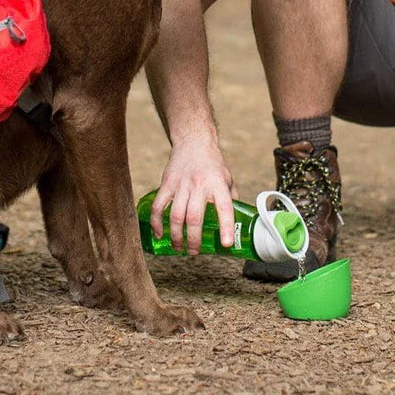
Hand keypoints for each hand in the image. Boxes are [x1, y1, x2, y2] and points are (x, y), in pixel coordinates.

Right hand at [151, 133, 237, 253]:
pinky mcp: (167, 183)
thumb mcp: (227, 178)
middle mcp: (199, 185)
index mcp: (218, 184)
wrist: (193, 141)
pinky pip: (158, 206)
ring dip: (176, 235)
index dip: (225, 226)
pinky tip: (160, 234)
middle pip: (194, 217)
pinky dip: (157, 222)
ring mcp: (181, 185)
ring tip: (178, 247)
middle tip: (193, 252)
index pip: (224, 207)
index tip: (225, 244)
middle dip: (193, 239)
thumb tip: (237, 221)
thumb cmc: (213, 162)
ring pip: (175, 215)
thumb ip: (230, 198)